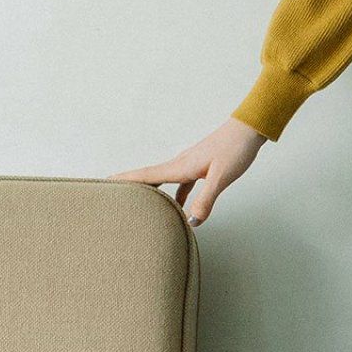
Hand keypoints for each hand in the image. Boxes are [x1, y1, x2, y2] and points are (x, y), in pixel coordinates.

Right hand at [108, 116, 268, 225]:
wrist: (250, 129)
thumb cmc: (236, 149)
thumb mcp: (222, 177)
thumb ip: (206, 199)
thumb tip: (192, 222)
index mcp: (180, 166)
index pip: (145, 175)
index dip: (123, 181)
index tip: (101, 184)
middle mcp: (181, 164)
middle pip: (149, 178)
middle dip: (130, 187)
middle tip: (110, 196)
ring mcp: (190, 164)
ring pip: (165, 181)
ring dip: (153, 192)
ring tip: (142, 206)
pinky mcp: (202, 166)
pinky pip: (182, 183)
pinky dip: (176, 194)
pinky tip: (181, 207)